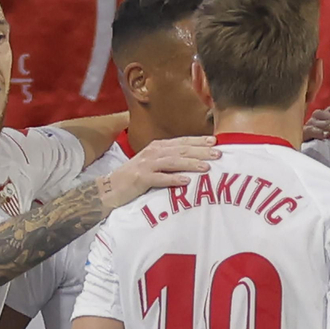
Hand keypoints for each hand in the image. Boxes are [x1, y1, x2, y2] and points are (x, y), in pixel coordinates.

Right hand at [101, 135, 217, 207]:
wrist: (111, 188)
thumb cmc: (136, 177)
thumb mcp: (154, 164)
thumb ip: (171, 159)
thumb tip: (195, 160)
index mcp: (158, 147)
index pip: (182, 142)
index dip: (199, 141)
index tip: (216, 142)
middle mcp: (153, 152)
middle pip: (180, 150)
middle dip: (200, 151)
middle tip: (218, 153)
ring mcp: (146, 165)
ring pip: (172, 162)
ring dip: (190, 163)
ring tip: (206, 167)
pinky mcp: (141, 179)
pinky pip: (159, 178)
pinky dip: (173, 179)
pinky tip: (186, 181)